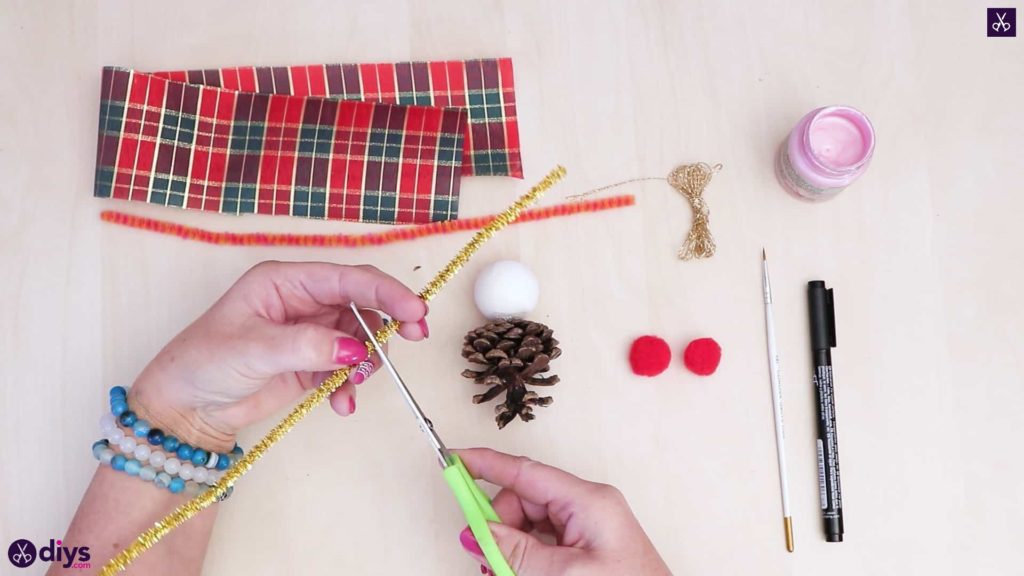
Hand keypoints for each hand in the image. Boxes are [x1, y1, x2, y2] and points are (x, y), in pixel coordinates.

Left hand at [128, 261, 428, 451]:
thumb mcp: (254, 350)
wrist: (185, 409)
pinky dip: (352, 384)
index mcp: (285, 282)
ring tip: (353, 384)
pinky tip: (342, 403)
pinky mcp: (312, 362)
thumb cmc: (204, 363)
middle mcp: (303, 302)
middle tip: (415, 337)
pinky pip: (348, 367)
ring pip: (360, 338)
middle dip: (389, 321)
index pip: (346, 278)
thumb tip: (356, 348)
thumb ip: (308, 346)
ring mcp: (310, 333)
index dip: (385, 290)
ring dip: (368, 361)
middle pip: (362, 303)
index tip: (414, 310)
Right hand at [455, 448, 671, 575]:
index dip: (485, 464)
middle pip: (521, 503)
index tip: (453, 460)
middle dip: (498, 529)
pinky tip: (523, 575)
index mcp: (588, 500)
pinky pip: (539, 544)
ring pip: (526, 527)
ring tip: (509, 574)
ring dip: (510, 551)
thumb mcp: (565, 574)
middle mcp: (586, 507)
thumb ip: (517, 551)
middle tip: (489, 560)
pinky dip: (524, 560)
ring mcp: (584, 528)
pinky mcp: (583, 548)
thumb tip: (479, 531)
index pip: (525, 472)